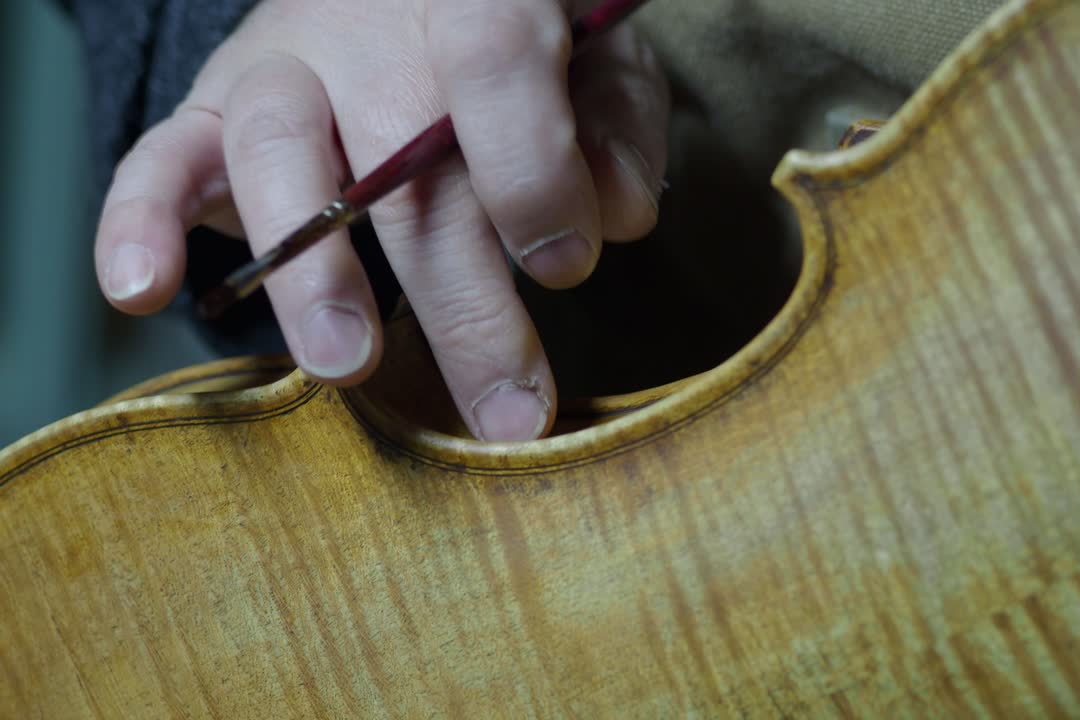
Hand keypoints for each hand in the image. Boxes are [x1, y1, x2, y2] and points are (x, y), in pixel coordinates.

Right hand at [94, 0, 669, 440]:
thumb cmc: (520, 39)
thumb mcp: (600, 60)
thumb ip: (616, 127)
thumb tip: (610, 219)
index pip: (493, 61)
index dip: (529, 170)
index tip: (564, 266)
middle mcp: (372, 23)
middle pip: (406, 163)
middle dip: (462, 302)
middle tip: (507, 411)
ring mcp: (286, 61)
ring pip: (281, 154)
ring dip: (313, 272)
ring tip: (346, 364)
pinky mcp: (214, 102)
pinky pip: (162, 153)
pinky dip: (141, 220)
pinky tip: (141, 291)